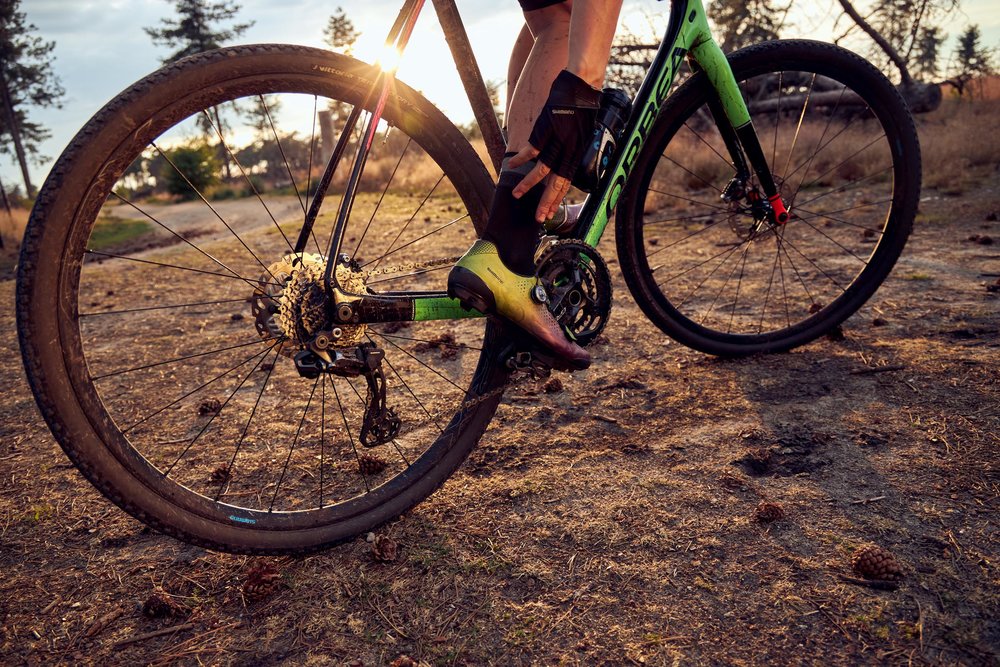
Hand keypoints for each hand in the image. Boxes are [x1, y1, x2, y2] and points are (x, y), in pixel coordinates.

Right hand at [508, 70, 599, 222]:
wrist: (583, 84)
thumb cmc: (583, 106)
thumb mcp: (584, 132)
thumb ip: (573, 147)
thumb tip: (565, 159)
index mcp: (578, 153)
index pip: (567, 183)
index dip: (557, 200)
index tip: (549, 213)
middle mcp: (568, 150)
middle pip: (556, 183)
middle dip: (546, 203)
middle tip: (538, 218)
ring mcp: (557, 140)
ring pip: (541, 170)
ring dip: (528, 185)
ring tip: (516, 194)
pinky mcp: (546, 128)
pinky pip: (531, 149)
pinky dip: (521, 158)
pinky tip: (512, 164)